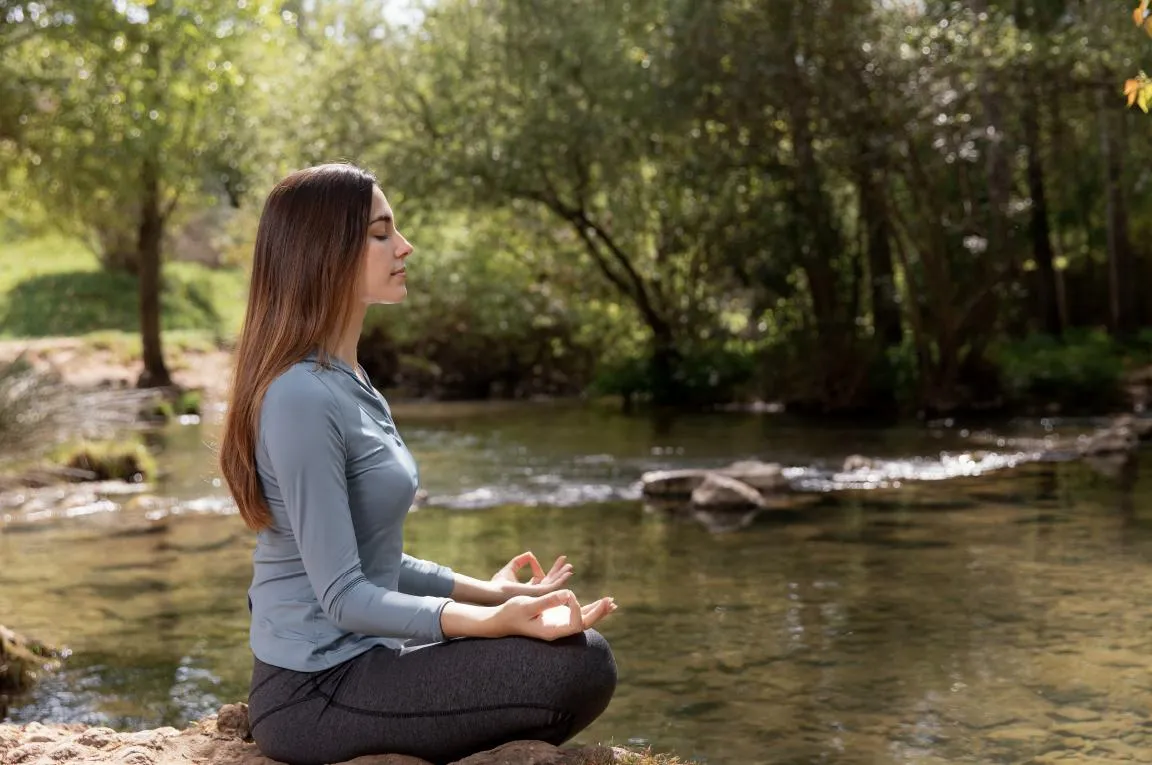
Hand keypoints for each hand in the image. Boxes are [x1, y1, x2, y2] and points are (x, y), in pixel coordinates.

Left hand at [490, 552, 571, 598]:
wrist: (494, 592)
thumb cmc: (498, 583)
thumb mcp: (510, 569)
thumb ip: (520, 561)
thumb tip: (530, 554)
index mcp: (528, 590)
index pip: (540, 579)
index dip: (542, 568)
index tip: (534, 557)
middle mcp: (534, 594)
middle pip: (550, 582)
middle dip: (558, 573)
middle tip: (568, 565)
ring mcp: (537, 595)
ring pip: (554, 584)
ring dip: (562, 575)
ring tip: (570, 567)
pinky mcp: (539, 594)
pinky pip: (554, 586)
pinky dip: (561, 578)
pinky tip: (568, 573)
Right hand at [498, 589, 616, 640]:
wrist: (501, 620)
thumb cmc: (512, 613)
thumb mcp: (528, 605)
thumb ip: (548, 601)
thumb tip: (568, 594)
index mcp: (552, 631)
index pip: (575, 623)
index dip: (577, 609)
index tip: (569, 594)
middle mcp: (558, 630)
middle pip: (584, 623)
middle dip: (598, 612)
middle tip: (610, 601)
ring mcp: (559, 624)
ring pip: (584, 618)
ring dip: (598, 610)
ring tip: (612, 602)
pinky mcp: (558, 616)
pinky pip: (578, 613)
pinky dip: (590, 607)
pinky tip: (601, 603)